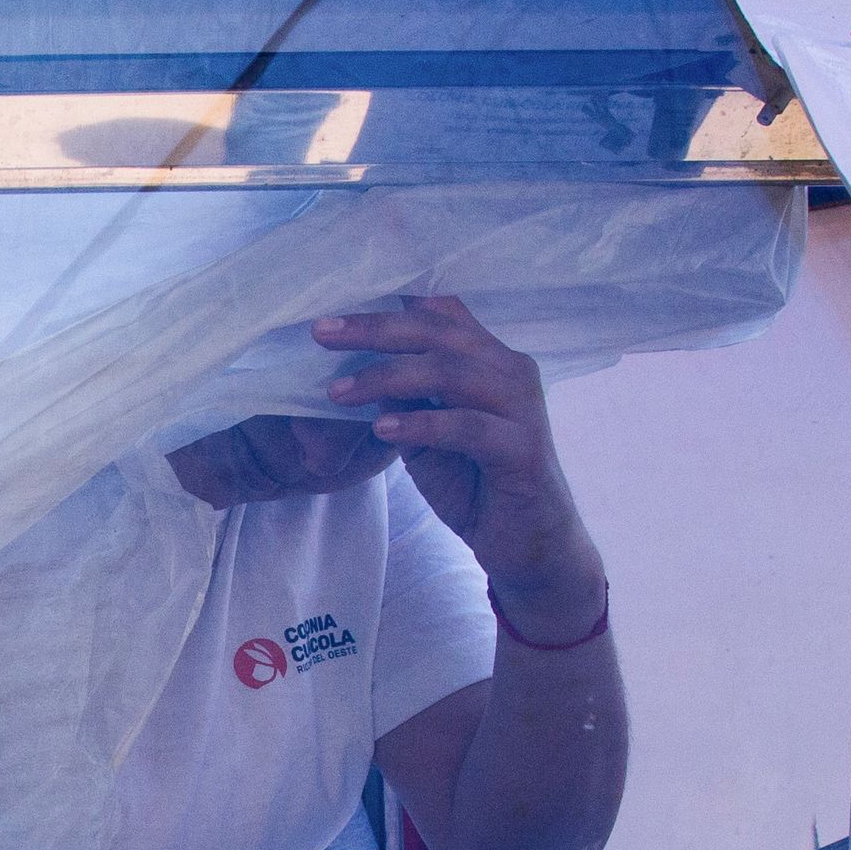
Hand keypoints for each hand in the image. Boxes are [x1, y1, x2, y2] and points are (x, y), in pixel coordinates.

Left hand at [315, 295, 604, 632]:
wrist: (529, 547)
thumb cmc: (476, 488)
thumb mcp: (427, 438)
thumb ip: (403, 400)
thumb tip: (354, 366)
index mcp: (489, 359)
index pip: (441, 310)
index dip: (390, 302)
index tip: (334, 306)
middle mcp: (510, 370)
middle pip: (439, 331)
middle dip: (375, 329)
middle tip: (321, 333)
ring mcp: (521, 408)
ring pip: (450, 372)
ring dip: (387, 377)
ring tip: (339, 393)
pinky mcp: (523, 449)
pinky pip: (466, 427)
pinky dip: (421, 424)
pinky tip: (382, 429)